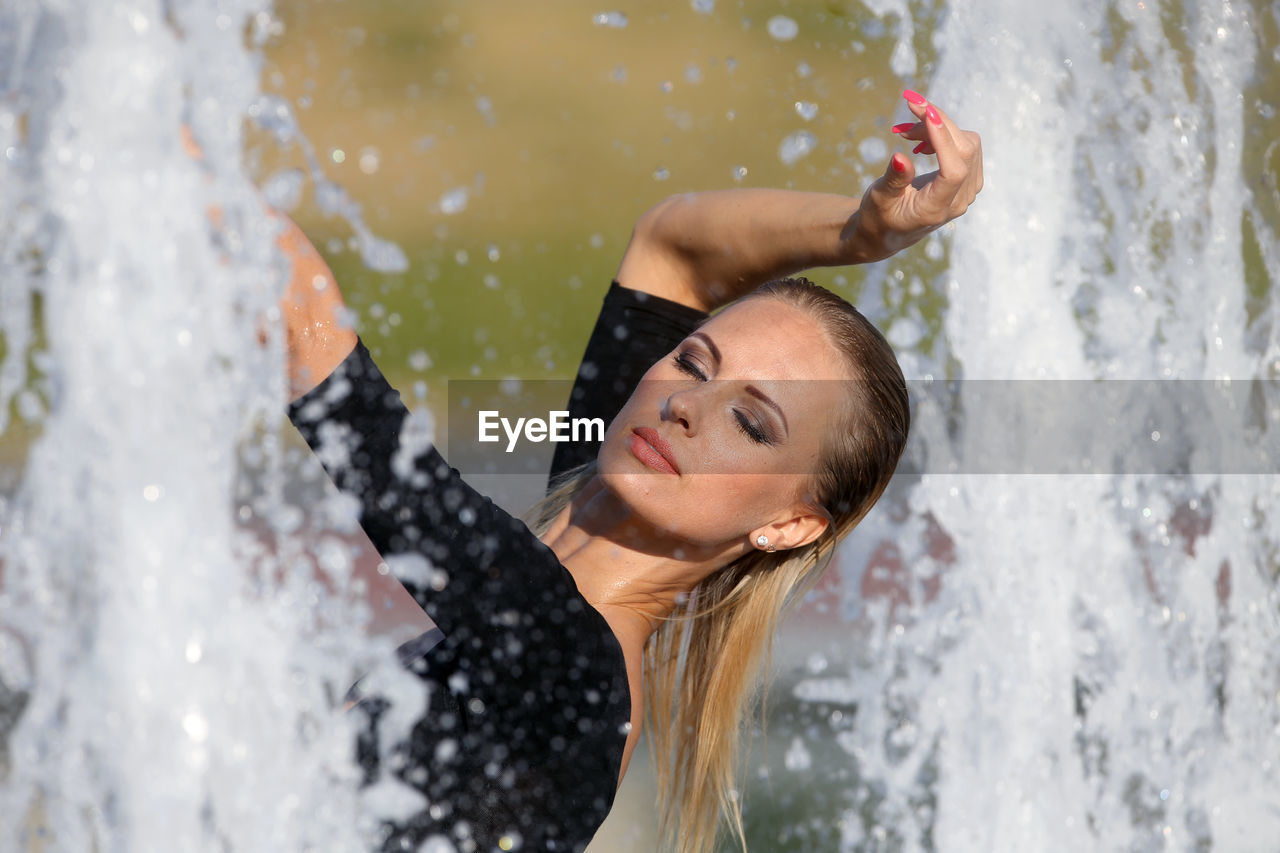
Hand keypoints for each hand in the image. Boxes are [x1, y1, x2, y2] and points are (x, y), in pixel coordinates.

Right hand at [843, 91, 982, 262]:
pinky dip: (943, 135)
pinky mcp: (968, 180)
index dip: (943, 139)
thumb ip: (893, 180)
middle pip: (964, 149)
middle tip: (909, 107)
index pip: (954, 170)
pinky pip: (965, 147)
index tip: (925, 112)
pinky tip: (921, 142)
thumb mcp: (878, 199)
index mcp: (936, 209)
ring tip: (906, 133)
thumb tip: (901, 158)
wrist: (888, 231)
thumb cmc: (878, 216)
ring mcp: (967, 190)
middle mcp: (958, 201)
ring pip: (966, 143)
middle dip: (937, 121)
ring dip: (938, 127)